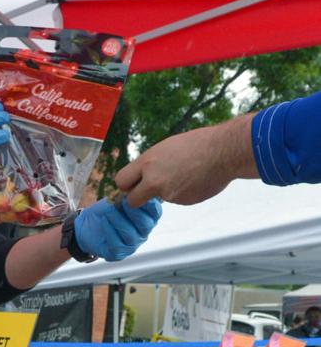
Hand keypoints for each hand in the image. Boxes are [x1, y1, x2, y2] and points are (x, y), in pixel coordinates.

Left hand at [74, 197, 161, 261]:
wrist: (86, 225)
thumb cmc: (106, 211)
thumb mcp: (117, 198)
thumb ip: (128, 195)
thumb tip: (134, 188)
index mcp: (147, 218)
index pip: (155, 212)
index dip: (150, 204)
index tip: (140, 193)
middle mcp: (142, 233)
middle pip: (146, 225)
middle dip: (135, 212)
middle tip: (124, 202)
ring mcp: (132, 245)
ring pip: (131, 235)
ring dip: (120, 220)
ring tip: (110, 211)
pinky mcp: (118, 253)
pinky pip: (117, 244)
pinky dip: (110, 230)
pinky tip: (104, 221)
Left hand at [114, 115, 253, 204]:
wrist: (224, 151)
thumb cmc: (198, 144)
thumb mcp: (166, 148)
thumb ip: (152, 164)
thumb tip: (143, 176)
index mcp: (148, 162)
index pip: (121, 181)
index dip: (127, 185)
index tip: (132, 185)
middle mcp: (153, 179)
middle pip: (132, 201)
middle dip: (138, 198)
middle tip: (148, 191)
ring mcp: (168, 193)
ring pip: (160, 198)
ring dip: (168, 191)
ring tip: (185, 173)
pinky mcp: (182, 201)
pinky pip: (177, 199)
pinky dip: (183, 192)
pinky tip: (195, 179)